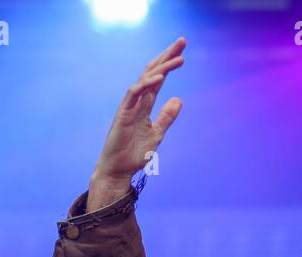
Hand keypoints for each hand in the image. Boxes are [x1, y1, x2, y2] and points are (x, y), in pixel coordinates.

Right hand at [87, 37, 185, 209]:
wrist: (118, 169)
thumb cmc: (134, 153)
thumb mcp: (157, 134)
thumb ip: (167, 117)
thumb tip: (179, 99)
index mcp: (146, 104)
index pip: (159, 79)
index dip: (170, 64)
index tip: (183, 52)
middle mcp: (137, 100)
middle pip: (153, 72)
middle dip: (167, 56)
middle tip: (182, 41)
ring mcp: (129, 105)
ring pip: (145, 79)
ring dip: (162, 68)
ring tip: (178, 58)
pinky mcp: (123, 113)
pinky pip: (135, 94)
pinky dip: (146, 84)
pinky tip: (159, 77)